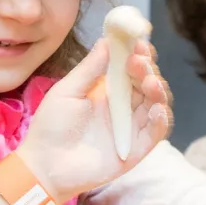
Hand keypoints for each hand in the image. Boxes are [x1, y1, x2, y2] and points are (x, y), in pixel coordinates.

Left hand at [19, 38, 170, 199]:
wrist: (45, 165)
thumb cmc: (51, 127)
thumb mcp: (67, 91)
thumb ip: (90, 68)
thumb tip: (108, 40)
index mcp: (107, 91)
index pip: (131, 69)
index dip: (137, 54)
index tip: (138, 41)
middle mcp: (122, 108)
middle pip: (146, 83)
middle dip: (147, 69)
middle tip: (138, 61)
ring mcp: (130, 128)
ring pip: (155, 104)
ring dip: (157, 90)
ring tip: (149, 82)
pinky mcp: (135, 150)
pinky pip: (155, 133)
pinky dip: (160, 120)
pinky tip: (156, 109)